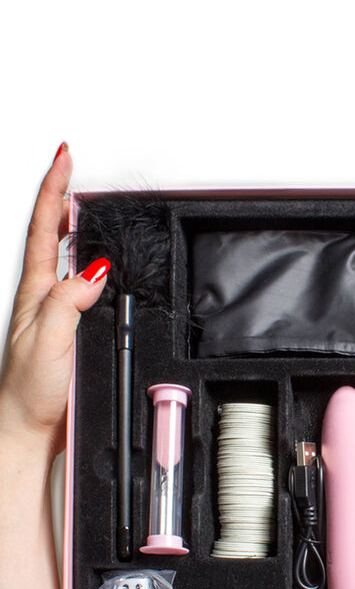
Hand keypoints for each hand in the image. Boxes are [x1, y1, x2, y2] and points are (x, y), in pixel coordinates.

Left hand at [0, 143, 109, 457]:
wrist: (27, 427)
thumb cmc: (28, 391)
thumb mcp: (47, 342)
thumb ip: (67, 304)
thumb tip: (91, 270)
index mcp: (35, 293)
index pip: (45, 230)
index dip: (54, 192)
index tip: (64, 160)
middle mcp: (42, 297)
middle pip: (50, 235)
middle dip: (59, 198)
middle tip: (70, 170)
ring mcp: (53, 311)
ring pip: (61, 256)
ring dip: (69, 225)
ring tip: (78, 202)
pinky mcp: (67, 327)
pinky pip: (76, 284)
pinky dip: (84, 262)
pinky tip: (92, 265)